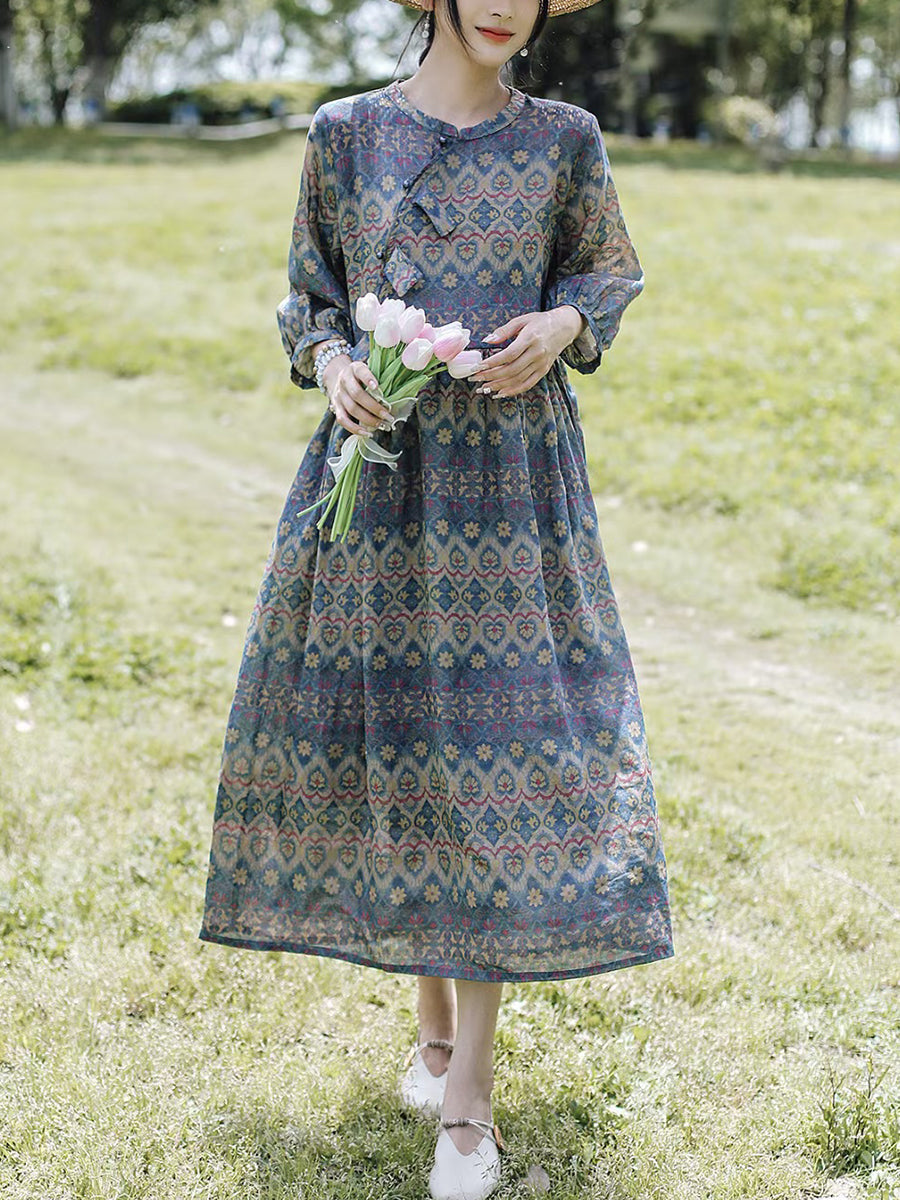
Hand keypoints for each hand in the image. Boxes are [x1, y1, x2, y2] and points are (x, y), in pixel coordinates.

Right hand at [324, 356, 394, 434]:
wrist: (338, 377)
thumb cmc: (361, 376)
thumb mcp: (368, 370)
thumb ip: (378, 378)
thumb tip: (397, 394)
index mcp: (354, 368)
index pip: (361, 372)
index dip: (368, 379)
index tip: (377, 387)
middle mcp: (344, 381)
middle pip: (357, 394)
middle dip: (374, 407)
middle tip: (388, 416)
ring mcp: (339, 395)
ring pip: (351, 409)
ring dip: (368, 419)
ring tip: (381, 425)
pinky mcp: (336, 407)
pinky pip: (343, 420)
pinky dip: (355, 429)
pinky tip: (367, 433)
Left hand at [469, 307, 586, 397]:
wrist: (564, 327)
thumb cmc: (540, 321)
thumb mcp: (522, 320)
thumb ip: (504, 330)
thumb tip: (487, 340)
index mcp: (531, 338)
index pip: (509, 354)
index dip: (492, 362)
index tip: (478, 366)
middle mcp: (537, 353)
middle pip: (511, 370)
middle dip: (491, 376)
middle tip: (475, 378)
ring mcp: (541, 364)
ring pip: (518, 380)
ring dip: (499, 386)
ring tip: (484, 387)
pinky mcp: (543, 371)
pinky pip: (527, 385)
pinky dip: (513, 391)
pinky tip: (499, 393)